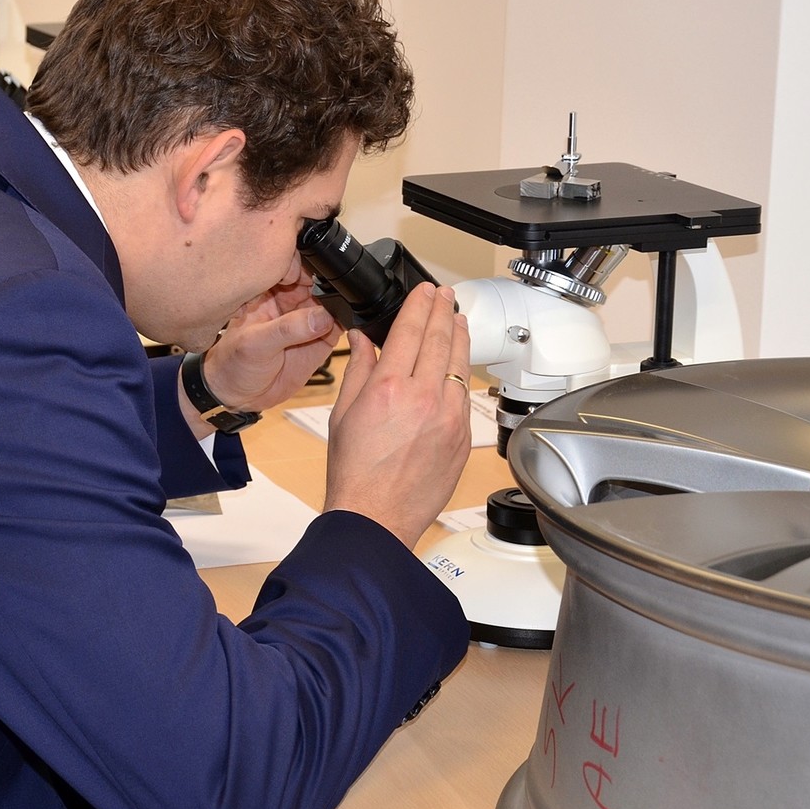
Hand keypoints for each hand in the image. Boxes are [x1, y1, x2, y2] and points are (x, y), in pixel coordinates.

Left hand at [187, 270, 340, 430]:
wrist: (238, 395)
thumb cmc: (232, 364)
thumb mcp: (255, 344)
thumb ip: (288, 329)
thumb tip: (321, 316)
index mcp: (268, 292)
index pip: (294, 269)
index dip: (308, 269)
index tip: (319, 278)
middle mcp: (290, 302)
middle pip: (318, 282)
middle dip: (329, 285)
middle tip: (330, 300)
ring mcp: (307, 320)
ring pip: (332, 302)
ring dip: (340, 304)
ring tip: (334, 317)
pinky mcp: (321, 339)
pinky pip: (340, 324)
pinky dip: (348, 322)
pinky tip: (345, 325)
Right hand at [324, 282, 472, 548]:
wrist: (376, 517)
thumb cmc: (354, 474)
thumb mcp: (343, 414)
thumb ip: (358, 370)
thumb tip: (363, 341)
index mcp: (390, 387)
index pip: (410, 330)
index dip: (419, 304)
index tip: (424, 291)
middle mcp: (424, 397)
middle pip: (440, 339)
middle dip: (443, 311)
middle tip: (444, 295)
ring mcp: (449, 417)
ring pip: (460, 365)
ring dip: (459, 337)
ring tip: (457, 319)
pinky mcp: (462, 437)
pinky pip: (465, 396)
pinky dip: (462, 374)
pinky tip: (458, 365)